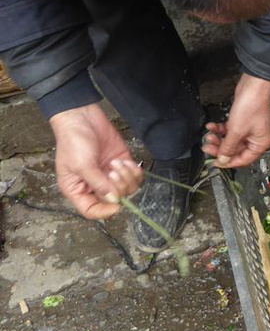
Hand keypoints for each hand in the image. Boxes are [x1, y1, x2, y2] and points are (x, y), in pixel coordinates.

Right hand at [49, 104, 143, 218]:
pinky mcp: (121, 164)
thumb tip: (114, 200)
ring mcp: (109, 175)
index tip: (117, 205)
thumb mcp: (82, 165)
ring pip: (127, 189)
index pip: (92, 210)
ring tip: (117, 163)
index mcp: (78, 190)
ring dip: (126, 177)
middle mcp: (95, 185)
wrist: (82, 118)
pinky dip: (133, 170)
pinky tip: (124, 160)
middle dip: (118, 187)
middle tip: (113, 171)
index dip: (105, 212)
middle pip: (114, 200)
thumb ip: (98, 184)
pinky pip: (134, 176)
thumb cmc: (74, 142)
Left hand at [203, 74, 269, 168]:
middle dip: (220, 148)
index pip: (243, 160)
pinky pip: (231, 131)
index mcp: (260, 144)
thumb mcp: (236, 131)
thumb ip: (228, 148)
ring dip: (219, 138)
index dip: (228, 162)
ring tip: (209, 135)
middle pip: (235, 150)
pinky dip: (221, 129)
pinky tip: (212, 126)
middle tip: (207, 147)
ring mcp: (250, 131)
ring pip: (231, 140)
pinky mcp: (244, 123)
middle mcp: (257, 139)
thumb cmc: (250, 107)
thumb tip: (223, 160)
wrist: (252, 87)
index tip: (214, 162)